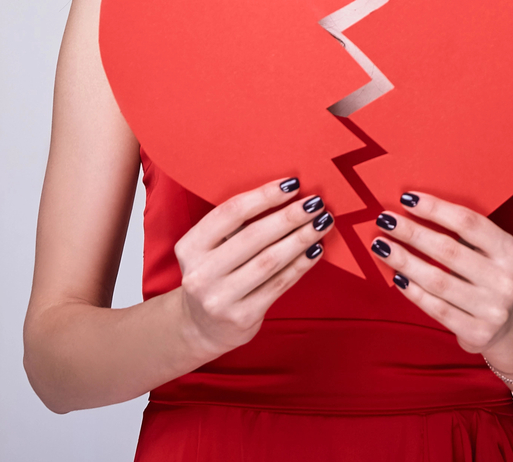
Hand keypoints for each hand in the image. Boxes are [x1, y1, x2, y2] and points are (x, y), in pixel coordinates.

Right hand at [174, 176, 332, 356]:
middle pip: (253, 236)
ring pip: (269, 261)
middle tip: (315, 203)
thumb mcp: (210, 249)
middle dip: (289, 216)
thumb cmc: (216, 275)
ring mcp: (220, 298)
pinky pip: (279, 284)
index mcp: (190, 247)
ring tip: (322, 223)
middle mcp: (200, 273)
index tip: (293, 184)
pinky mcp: (241, 317)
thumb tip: (288, 194)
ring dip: (301, 238)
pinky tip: (316, 249)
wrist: (202, 327)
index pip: (230, 213)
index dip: (264, 196)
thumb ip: (237, 226)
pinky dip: (301, 264)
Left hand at [372, 191, 512, 373]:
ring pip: (437, 281)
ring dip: (404, 261)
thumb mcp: (493, 253)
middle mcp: (505, 280)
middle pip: (449, 251)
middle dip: (412, 232)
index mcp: (512, 252)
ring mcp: (492, 309)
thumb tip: (416, 211)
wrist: (512, 325)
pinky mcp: (477, 332)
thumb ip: (466, 236)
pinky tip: (397, 277)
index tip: (409, 199)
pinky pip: (436, 308)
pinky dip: (413, 291)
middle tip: (387, 221)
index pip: (469, 223)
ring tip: (383, 247)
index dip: (436, 209)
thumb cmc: (493, 280)